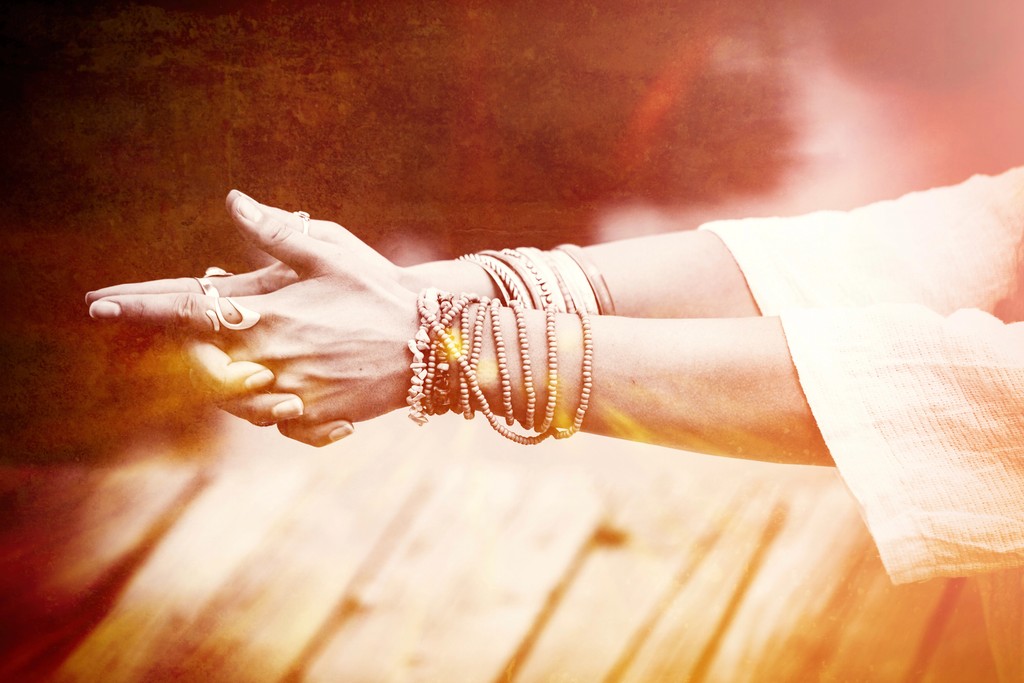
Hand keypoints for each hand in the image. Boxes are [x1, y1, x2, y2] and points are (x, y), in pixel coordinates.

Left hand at [89, 191, 419, 445]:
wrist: (430, 344)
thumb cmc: (379, 292)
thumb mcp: (331, 251)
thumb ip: (276, 231)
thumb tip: (233, 201)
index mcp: (265, 316)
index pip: (185, 311)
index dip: (139, 307)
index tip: (98, 306)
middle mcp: (268, 360)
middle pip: (197, 365)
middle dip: (182, 353)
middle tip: (184, 339)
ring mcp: (288, 393)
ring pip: (229, 398)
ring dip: (222, 382)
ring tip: (231, 365)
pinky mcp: (311, 417)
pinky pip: (270, 419)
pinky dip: (265, 406)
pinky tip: (278, 389)